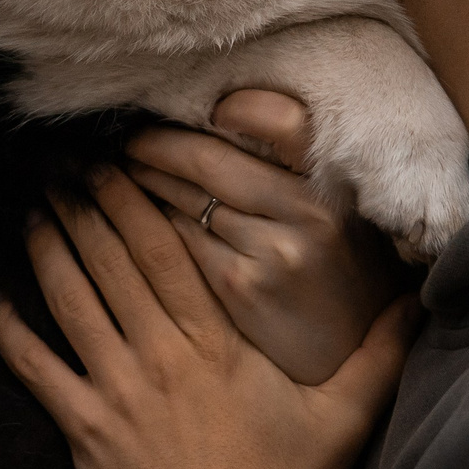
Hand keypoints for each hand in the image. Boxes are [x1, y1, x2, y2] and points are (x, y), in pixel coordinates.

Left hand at [0, 169, 418, 468]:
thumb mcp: (345, 418)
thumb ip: (381, 354)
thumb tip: (419, 301)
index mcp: (217, 342)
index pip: (167, 251)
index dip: (137, 200)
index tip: (118, 162)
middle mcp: (161, 354)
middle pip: (114, 261)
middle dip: (87, 207)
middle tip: (65, 167)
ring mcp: (116, 390)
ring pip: (71, 301)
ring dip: (49, 251)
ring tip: (36, 212)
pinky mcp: (84, 430)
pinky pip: (37, 371)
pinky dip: (11, 334)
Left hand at [125, 90, 405, 385]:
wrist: (353, 361)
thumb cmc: (347, 284)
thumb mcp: (346, 215)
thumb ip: (303, 174)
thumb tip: (232, 122)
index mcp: (334, 190)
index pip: (284, 122)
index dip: (242, 108)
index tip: (210, 108)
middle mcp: (305, 218)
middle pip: (209, 161)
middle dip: (159, 146)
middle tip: (129, 138)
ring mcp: (269, 256)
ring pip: (185, 200)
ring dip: (143, 182)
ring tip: (115, 171)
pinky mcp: (237, 289)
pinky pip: (177, 242)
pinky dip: (149, 227)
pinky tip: (130, 221)